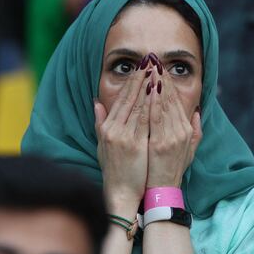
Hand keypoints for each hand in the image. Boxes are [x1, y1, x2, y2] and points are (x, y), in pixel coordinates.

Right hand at [94, 58, 151, 214]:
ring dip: (147, 86)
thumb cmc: (114, 170)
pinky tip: (157, 91)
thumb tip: (96, 103)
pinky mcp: (133, 144)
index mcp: (108, 128)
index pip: (121, 99)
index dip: (131, 82)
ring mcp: (123, 136)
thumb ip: (100, 122)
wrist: (119, 193)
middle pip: (129, 98)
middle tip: (149, 60)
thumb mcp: (102, 145)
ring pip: (137, 105)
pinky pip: (145, 119)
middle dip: (140, 78)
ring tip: (155, 70)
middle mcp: (114, 129)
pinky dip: (151, 104)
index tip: (140, 67)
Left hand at [146, 69, 201, 187]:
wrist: (163, 191)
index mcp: (185, 130)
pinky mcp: (162, 143)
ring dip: (157, 84)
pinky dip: (153, 102)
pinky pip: (156, 117)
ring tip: (150, 68)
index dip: (167, 83)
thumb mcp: (188, 149)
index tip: (159, 68)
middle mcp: (181, 131)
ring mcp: (172, 137)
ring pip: (164, 104)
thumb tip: (196, 111)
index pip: (175, 101)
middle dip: (161, 78)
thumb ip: (194, 130)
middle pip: (170, 99)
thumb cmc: (171, 170)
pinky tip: (148, 88)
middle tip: (153, 60)